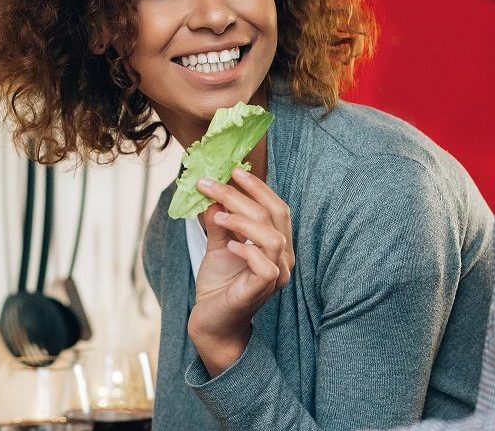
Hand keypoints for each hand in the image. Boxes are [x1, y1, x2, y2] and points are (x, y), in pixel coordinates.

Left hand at [187, 167, 294, 375]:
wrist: (211, 323)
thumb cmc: (219, 287)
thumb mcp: (218, 245)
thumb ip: (220, 221)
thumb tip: (213, 193)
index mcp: (276, 245)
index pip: (277, 208)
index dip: (258, 187)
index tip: (233, 171)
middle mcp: (282, 259)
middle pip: (274, 216)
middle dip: (244, 194)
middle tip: (214, 184)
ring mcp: (275, 276)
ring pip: (273, 238)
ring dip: (243, 219)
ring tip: (218, 214)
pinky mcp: (261, 291)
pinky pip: (265, 266)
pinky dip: (246, 250)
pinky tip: (228, 245)